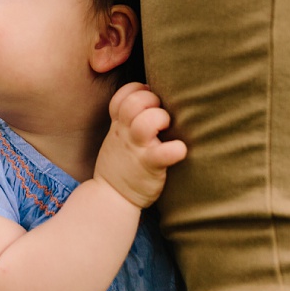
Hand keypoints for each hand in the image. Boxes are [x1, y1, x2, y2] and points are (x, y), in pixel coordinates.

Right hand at [93, 83, 186, 208]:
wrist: (111, 199)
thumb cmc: (121, 165)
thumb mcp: (117, 138)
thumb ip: (128, 119)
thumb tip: (152, 97)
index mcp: (119, 125)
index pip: (123, 95)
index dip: (137, 91)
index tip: (149, 100)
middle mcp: (126, 134)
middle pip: (134, 102)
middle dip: (152, 101)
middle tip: (160, 116)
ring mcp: (137, 149)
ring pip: (147, 121)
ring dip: (161, 119)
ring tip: (166, 130)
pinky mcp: (149, 166)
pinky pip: (164, 153)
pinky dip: (176, 149)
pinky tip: (179, 150)